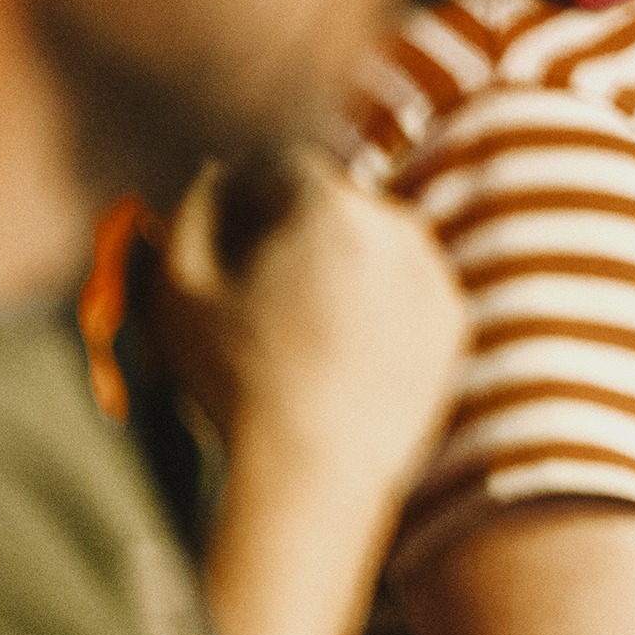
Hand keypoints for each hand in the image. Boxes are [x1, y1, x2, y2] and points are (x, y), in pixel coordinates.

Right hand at [150, 147, 465, 500]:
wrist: (313, 470)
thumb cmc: (234, 378)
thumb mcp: (179, 288)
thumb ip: (194, 210)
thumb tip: (218, 173)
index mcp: (333, 204)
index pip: (283, 164)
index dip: (244, 190)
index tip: (223, 231)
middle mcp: (399, 225)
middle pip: (332, 202)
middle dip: (293, 225)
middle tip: (253, 283)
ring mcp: (435, 273)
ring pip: (373, 245)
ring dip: (337, 263)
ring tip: (293, 325)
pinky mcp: (454, 320)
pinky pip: (405, 290)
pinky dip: (376, 304)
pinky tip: (335, 350)